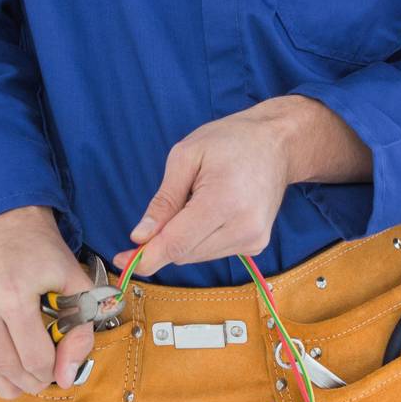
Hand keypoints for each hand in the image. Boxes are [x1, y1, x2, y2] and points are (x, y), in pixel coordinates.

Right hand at [0, 205, 96, 398]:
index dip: (51, 372)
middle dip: (28, 382)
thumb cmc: (43, 250)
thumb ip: (79, 332)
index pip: (35, 359)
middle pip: (6, 367)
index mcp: (13, 295)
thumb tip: (66, 378)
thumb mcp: (74, 283)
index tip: (57, 370)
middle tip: (40, 380)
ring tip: (21, 377)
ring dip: (4, 377)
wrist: (4, 214)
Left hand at [112, 102, 298, 279]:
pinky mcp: (256, 245)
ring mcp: (253, 240)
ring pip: (196, 256)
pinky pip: (212, 252)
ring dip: (183, 239)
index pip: (177, 244)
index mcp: (223, 202)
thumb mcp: (186, 156)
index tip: (123, 261)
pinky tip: (210, 211)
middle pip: (184, 253)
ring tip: (196, 201)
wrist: (277, 143)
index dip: (146, 256)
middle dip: (163, 241)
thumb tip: (140, 237)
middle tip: (160, 214)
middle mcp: (243, 228)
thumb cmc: (231, 140)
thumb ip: (163, 200)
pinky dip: (200, 238)